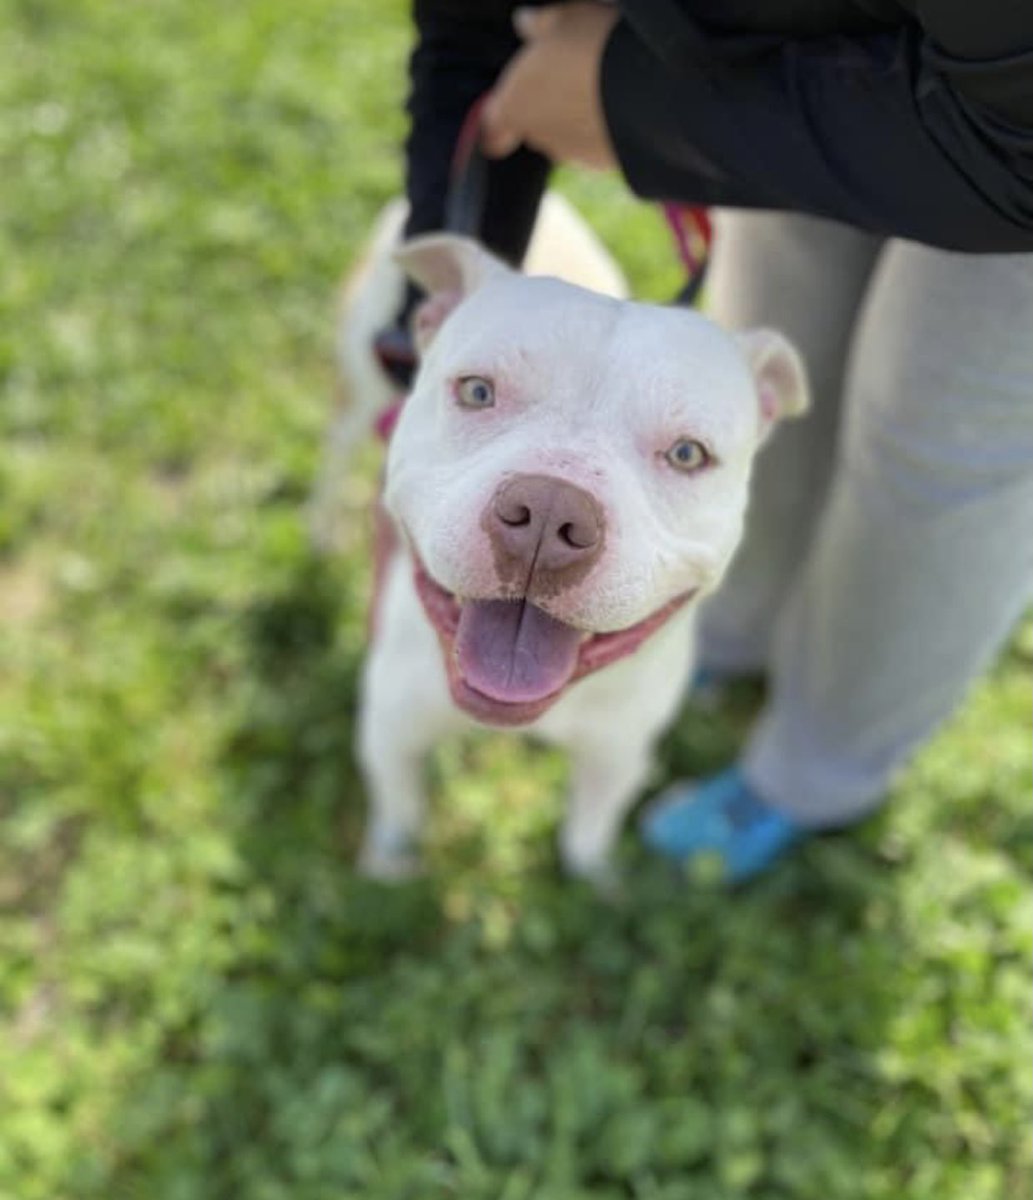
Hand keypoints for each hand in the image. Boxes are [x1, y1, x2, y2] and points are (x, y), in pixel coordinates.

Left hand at [481, 3, 618, 169]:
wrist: (646, 88)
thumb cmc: (594, 48)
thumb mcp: (564, 19)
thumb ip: (538, 24)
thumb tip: (524, 22)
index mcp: (514, 104)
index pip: (491, 126)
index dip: (497, 116)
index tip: (506, 106)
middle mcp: (537, 137)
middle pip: (531, 127)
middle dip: (543, 108)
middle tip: (567, 76)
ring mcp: (570, 154)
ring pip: (563, 138)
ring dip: (573, 120)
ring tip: (597, 87)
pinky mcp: (601, 164)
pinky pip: (592, 146)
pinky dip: (598, 131)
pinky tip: (616, 107)